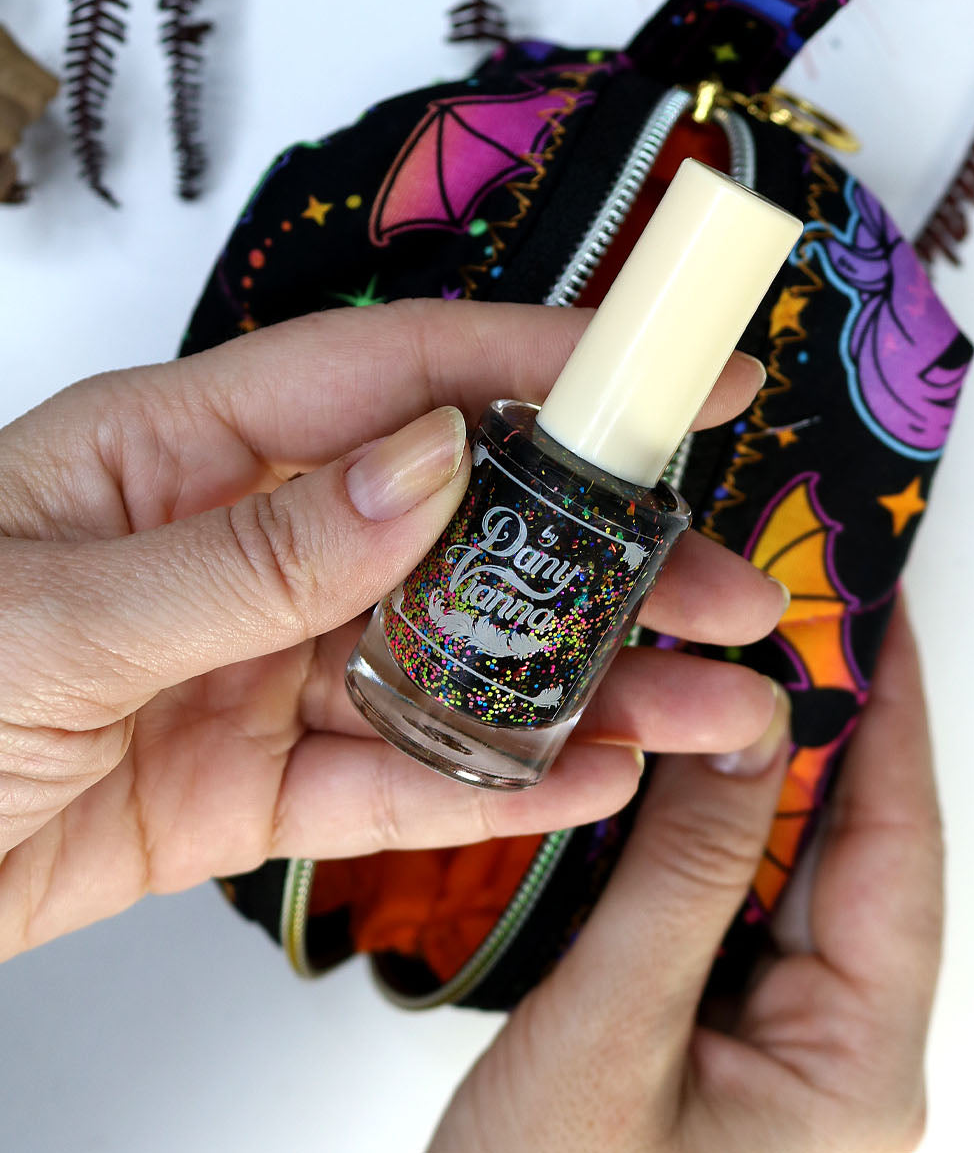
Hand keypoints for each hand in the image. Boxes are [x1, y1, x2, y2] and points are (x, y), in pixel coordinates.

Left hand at [0, 301, 785, 959]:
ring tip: (702, 707)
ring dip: (576, 686)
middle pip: (457, 531)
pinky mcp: (248, 786)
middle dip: (602, 554)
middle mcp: (244, 548)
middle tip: (727, 581)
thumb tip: (424, 467)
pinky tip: (586, 782)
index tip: (673, 373)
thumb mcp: (53, 612)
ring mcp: (254, 669)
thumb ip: (254, 553)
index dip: (548, 366)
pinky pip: (389, 780)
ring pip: (444, 665)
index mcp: (186, 452)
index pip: (400, 378)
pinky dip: (489, 785)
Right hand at [431, 598, 942, 1152]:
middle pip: (857, 851)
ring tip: (736, 661)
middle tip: (791, 609)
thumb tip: (742, 724)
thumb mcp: (613, 1035)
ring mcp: (784, 1042)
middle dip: (830, 725)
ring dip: (768, 770)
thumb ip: (679, 874)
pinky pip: (737, 904)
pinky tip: (677, 766)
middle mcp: (840, 1047)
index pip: (896, 851)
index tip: (876, 610)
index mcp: (856, 1063)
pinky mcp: (725, 1033)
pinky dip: (713, 827)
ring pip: (794, 871)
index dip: (891, 717)